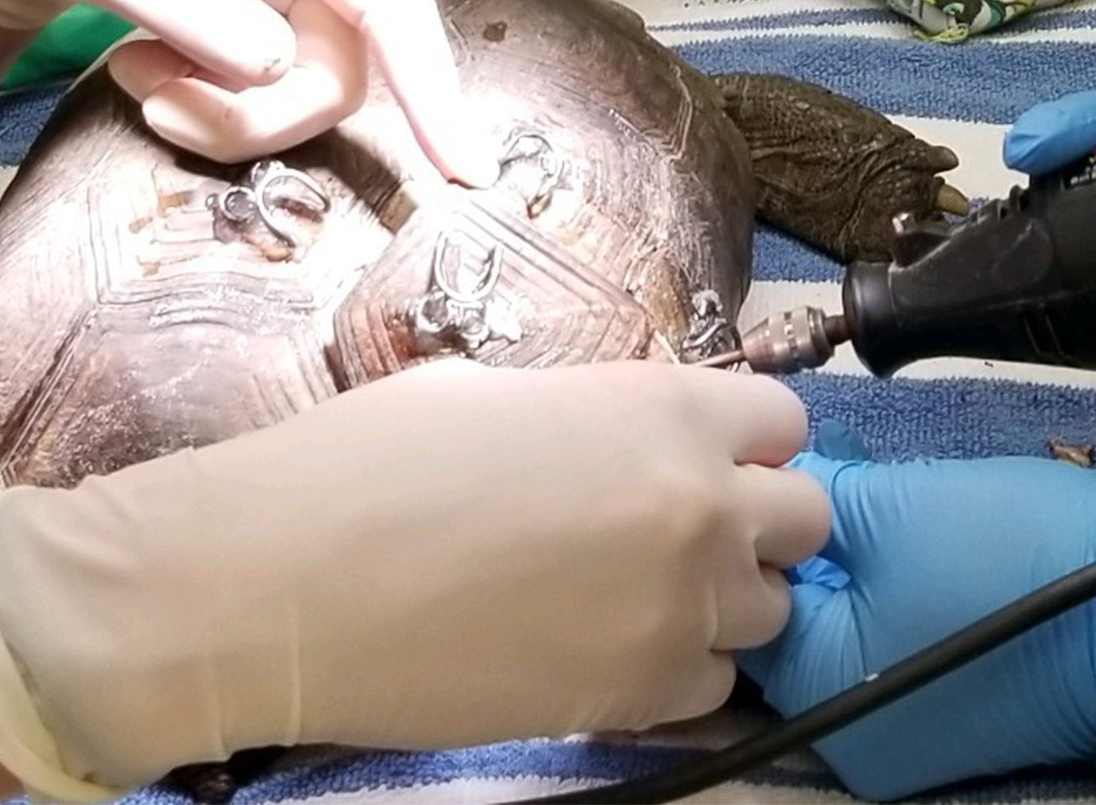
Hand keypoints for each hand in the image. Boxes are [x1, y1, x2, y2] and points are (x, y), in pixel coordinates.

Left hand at [0, 0, 495, 180]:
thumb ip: (197, 11)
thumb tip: (282, 69)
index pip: (383, 3)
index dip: (429, 88)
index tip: (464, 172)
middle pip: (335, 69)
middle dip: (244, 115)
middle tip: (139, 95)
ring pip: (303, 81)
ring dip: (215, 104)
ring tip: (128, 66)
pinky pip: (274, 72)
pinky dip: (211, 90)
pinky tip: (148, 57)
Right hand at [0, 360, 828, 801]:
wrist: (293, 582)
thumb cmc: (376, 458)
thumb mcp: (504, 392)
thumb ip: (602, 416)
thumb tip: (628, 441)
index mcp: (668, 409)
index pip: (786, 424)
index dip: (745, 439)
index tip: (707, 454)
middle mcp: (700, 508)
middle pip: (803, 522)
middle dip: (755, 520)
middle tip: (681, 526)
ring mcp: (674, 615)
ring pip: (766, 614)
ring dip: (721, 600)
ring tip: (638, 593)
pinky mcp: (633, 703)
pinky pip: (711, 688)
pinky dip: (680, 670)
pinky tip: (612, 648)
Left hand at [742, 450, 1095, 801]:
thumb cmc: (1009, 553)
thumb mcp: (899, 502)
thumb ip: (820, 498)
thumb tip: (775, 489)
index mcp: (822, 692)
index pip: (740, 606)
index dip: (749, 531)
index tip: (767, 471)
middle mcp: (847, 738)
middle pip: (782, 632)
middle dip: (798, 556)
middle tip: (820, 480)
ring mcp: (896, 737)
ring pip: (835, 641)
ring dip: (844, 577)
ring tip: (867, 508)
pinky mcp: (940, 721)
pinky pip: (882, 656)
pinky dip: (882, 605)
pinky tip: (902, 549)